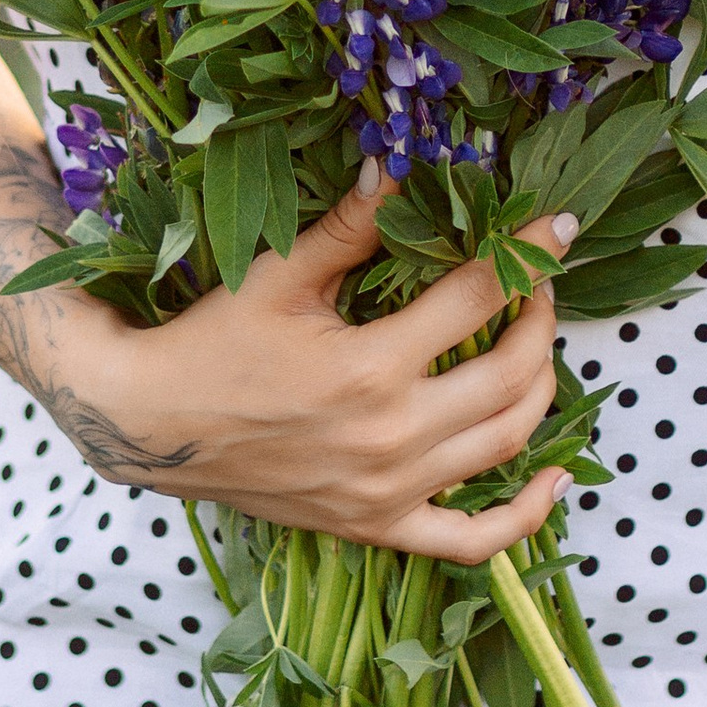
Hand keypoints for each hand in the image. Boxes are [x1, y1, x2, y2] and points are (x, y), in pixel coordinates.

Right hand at [59, 176, 574, 557]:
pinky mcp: (376, 525)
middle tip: (537, 281)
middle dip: (541, 317)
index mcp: (371, 368)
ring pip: (507, 442)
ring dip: (542, 387)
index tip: (555, 226)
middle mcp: (392, 437)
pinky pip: (469, 541)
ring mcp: (388, 492)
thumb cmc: (212, 342)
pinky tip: (554, 479)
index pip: (479, 298)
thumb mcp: (278, 274)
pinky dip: (523, 517)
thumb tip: (401, 165)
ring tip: (536, 343)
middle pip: (512, 374)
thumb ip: (350, 225)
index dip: (527, 254)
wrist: (152, 425)